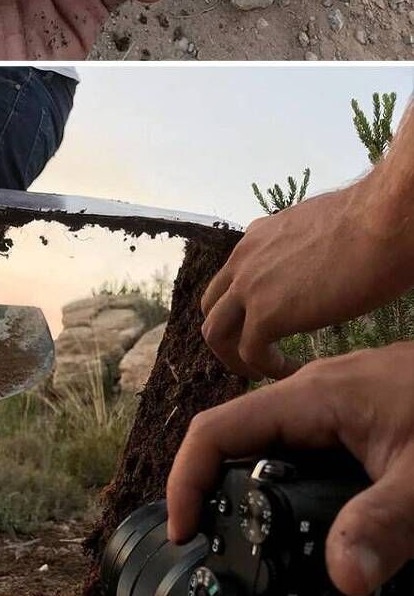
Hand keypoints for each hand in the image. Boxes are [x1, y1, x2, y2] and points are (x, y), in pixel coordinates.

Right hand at [167, 344, 413, 595]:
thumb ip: (385, 525)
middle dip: (217, 496)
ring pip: (276, 450)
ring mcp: (342, 406)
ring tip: (253, 554)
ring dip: (258, 496)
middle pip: (238, 442)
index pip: (216, 430)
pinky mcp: (364, 421)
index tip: (186, 536)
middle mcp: (318, 395)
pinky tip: (316, 531)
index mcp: (315, 396)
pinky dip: (297, 492)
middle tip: (216, 558)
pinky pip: (310, 454)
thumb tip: (344, 578)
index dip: (186, 482)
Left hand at [199, 172, 404, 379]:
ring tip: (263, 373)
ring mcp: (250, 287)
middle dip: (227, 337)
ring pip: (216, 334)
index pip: (231, 279)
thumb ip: (303, 249)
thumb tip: (318, 263)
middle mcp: (244, 259)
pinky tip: (291, 371)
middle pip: (212, 308)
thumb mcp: (320, 230)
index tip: (265, 327)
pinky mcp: (266, 314)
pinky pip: (250, 354)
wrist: (381, 222)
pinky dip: (268, 369)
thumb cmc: (370, 223)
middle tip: (254, 357)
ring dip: (235, 359)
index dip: (241, 308)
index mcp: (258, 237)